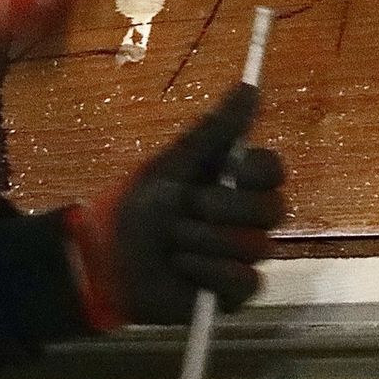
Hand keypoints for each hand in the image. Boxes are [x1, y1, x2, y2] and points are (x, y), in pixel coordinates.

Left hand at [65, 84, 286, 328]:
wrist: (105, 257)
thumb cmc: (137, 205)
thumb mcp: (173, 163)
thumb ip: (215, 129)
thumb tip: (250, 86)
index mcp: (232, 183)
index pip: (273, 171)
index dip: (261, 171)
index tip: (236, 169)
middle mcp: (244, 218)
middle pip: (272, 209)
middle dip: (224, 208)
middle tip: (188, 207)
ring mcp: (241, 255)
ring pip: (256, 245)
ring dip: (205, 240)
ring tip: (172, 242)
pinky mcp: (233, 292)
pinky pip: (244, 280)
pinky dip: (208, 271)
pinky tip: (181, 267)